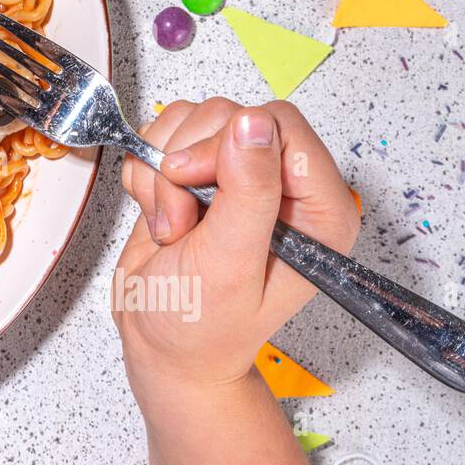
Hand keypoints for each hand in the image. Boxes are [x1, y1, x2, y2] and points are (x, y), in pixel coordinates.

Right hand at [116, 99, 359, 464]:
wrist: (162, 347)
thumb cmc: (203, 326)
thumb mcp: (229, 265)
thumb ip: (248, 194)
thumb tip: (252, 124)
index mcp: (318, 208)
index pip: (281, 126)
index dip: (228, 143)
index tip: (189, 178)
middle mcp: (284, 186)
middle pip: (232, 118)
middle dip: (189, 164)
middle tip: (180, 221)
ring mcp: (238, 176)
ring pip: (194, 121)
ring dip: (162, 172)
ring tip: (171, 227)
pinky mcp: (198, 173)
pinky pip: (164, 136)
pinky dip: (145, 171)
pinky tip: (156, 215)